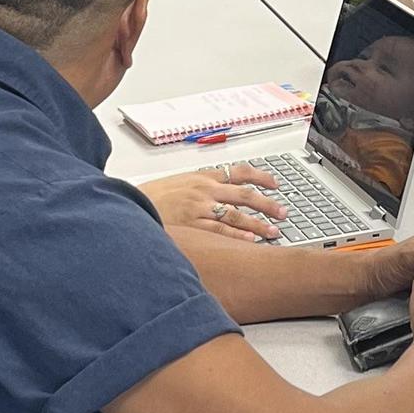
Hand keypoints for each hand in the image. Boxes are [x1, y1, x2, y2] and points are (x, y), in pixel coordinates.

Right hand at [145, 162, 286, 242]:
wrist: (130, 204)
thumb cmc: (153, 196)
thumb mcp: (179, 181)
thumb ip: (203, 184)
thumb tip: (225, 186)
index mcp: (203, 177)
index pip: (239, 171)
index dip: (261, 177)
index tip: (275, 184)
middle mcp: (205, 190)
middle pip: (245, 195)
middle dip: (267, 204)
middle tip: (283, 212)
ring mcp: (199, 209)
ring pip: (237, 215)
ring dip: (258, 224)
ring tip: (274, 231)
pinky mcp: (192, 225)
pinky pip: (220, 230)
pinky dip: (238, 235)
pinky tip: (252, 240)